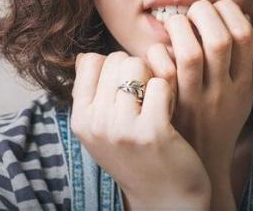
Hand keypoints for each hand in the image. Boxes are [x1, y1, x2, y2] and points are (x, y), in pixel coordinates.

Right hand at [71, 51, 210, 209]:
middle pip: (117, 59)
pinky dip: (170, 93)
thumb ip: (92, 93)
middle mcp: (96, 123)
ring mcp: (122, 128)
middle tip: (145, 99)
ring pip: (138, 65)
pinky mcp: (151, 131)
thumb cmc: (138, 155)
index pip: (91, 60)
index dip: (115, 66)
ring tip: (158, 105)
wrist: (166, 197)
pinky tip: (171, 113)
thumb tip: (86, 56)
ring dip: (154, 79)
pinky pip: (161, 82)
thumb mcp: (102, 129)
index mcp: (80, 118)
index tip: (126, 89)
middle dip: (137, 71)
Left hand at [145, 0, 252, 207]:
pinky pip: (163, 70)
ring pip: (190, 53)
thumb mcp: (245, 92)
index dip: (230, 11)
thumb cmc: (220, 121)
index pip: (245, 35)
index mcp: (244, 84)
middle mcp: (222, 92)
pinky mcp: (170, 108)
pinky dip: (159, 51)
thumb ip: (249, 57)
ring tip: (176, 24)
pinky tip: (160, 49)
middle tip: (194, 11)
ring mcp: (195, 101)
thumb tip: (245, 15)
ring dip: (180, 27)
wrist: (200, 164)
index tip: (217, 9)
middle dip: (204, 12)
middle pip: (219, 39)